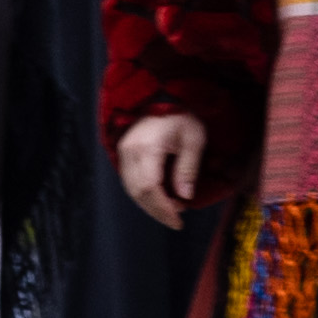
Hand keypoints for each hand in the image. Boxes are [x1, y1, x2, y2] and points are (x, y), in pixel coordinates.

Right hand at [116, 107, 209, 224]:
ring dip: (150, 204)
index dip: (163, 208)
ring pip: (131, 189)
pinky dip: (143, 194)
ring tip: (171, 210)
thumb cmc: (182, 117)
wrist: (164, 96)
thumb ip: (188, 169)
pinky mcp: (124, 153)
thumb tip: (184, 197)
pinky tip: (159, 198)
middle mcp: (129, 151)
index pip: (150, 187)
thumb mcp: (194, 140)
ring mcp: (123, 152)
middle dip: (157, 210)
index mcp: (147, 148)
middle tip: (176, 221)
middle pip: (137, 191)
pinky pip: (129, 180)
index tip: (178, 221)